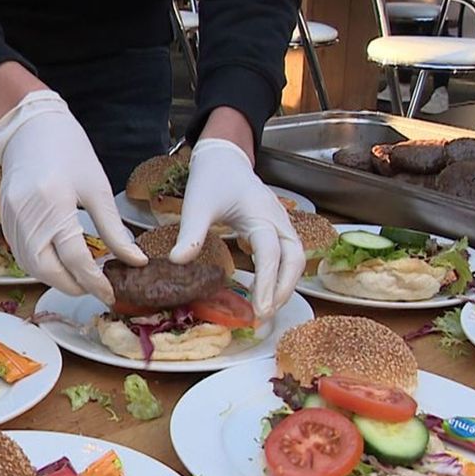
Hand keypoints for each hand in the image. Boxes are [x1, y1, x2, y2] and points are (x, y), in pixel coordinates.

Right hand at [0, 90, 146, 303]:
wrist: (31, 128)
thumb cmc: (70, 152)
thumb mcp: (98, 189)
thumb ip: (113, 229)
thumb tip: (135, 261)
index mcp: (55, 204)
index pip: (75, 258)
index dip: (94, 282)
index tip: (111, 293)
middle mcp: (28, 215)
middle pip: (48, 270)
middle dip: (72, 286)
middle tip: (95, 287)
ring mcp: (11, 218)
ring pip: (31, 266)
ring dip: (56, 279)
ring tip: (80, 278)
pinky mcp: (4, 218)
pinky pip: (21, 253)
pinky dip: (41, 266)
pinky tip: (59, 264)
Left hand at [170, 130, 303, 318]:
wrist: (224, 159)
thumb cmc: (212, 180)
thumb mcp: (197, 205)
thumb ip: (191, 234)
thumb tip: (178, 262)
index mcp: (261, 215)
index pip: (271, 254)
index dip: (267, 283)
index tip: (259, 309)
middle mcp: (278, 221)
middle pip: (294, 260)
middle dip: (283, 290)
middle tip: (264, 316)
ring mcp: (282, 224)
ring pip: (296, 260)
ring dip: (285, 286)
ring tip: (267, 310)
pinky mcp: (278, 230)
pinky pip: (289, 257)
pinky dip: (282, 277)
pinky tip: (268, 293)